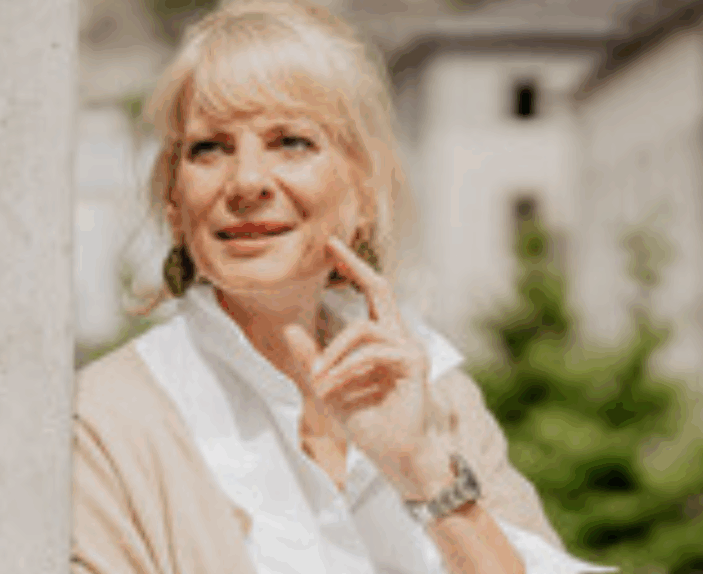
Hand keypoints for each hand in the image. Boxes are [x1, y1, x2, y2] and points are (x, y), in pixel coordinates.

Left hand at [284, 236, 452, 499]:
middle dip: (354, 265)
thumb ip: (312, 359)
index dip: (353, 268)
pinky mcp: (413, 363)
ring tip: (318, 381)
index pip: (371, 293)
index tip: (332, 247)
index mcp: (383, 339)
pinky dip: (346, 369)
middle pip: (381, 288)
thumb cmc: (367, 423)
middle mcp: (400, 338)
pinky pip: (371, 353)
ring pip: (363, 329)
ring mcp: (410, 348)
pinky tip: (333, 387)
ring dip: (333, 353)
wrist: (395, 456)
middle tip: (330, 246)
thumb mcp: (329, 387)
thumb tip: (289, 329)